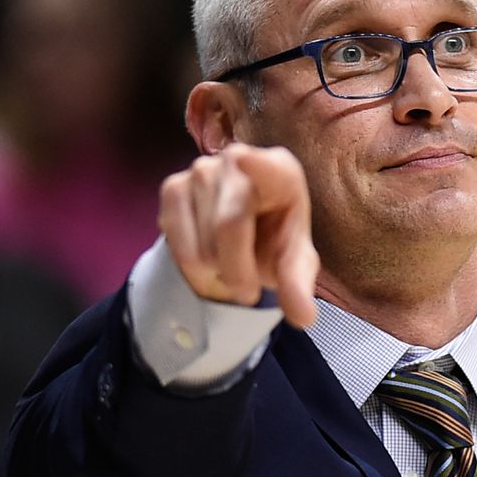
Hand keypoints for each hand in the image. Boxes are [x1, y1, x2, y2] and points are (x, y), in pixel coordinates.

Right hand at [158, 143, 318, 326]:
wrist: (242, 235)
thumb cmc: (274, 240)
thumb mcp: (293, 263)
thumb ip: (298, 285)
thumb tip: (303, 318)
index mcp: (281, 172)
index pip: (266, 168)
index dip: (255, 165)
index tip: (242, 160)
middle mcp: (238, 159)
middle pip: (229, 224)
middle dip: (237, 269)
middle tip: (247, 293)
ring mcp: (201, 169)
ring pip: (201, 240)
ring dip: (216, 267)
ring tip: (230, 261)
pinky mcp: (173, 186)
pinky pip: (176, 240)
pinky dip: (192, 263)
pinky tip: (207, 256)